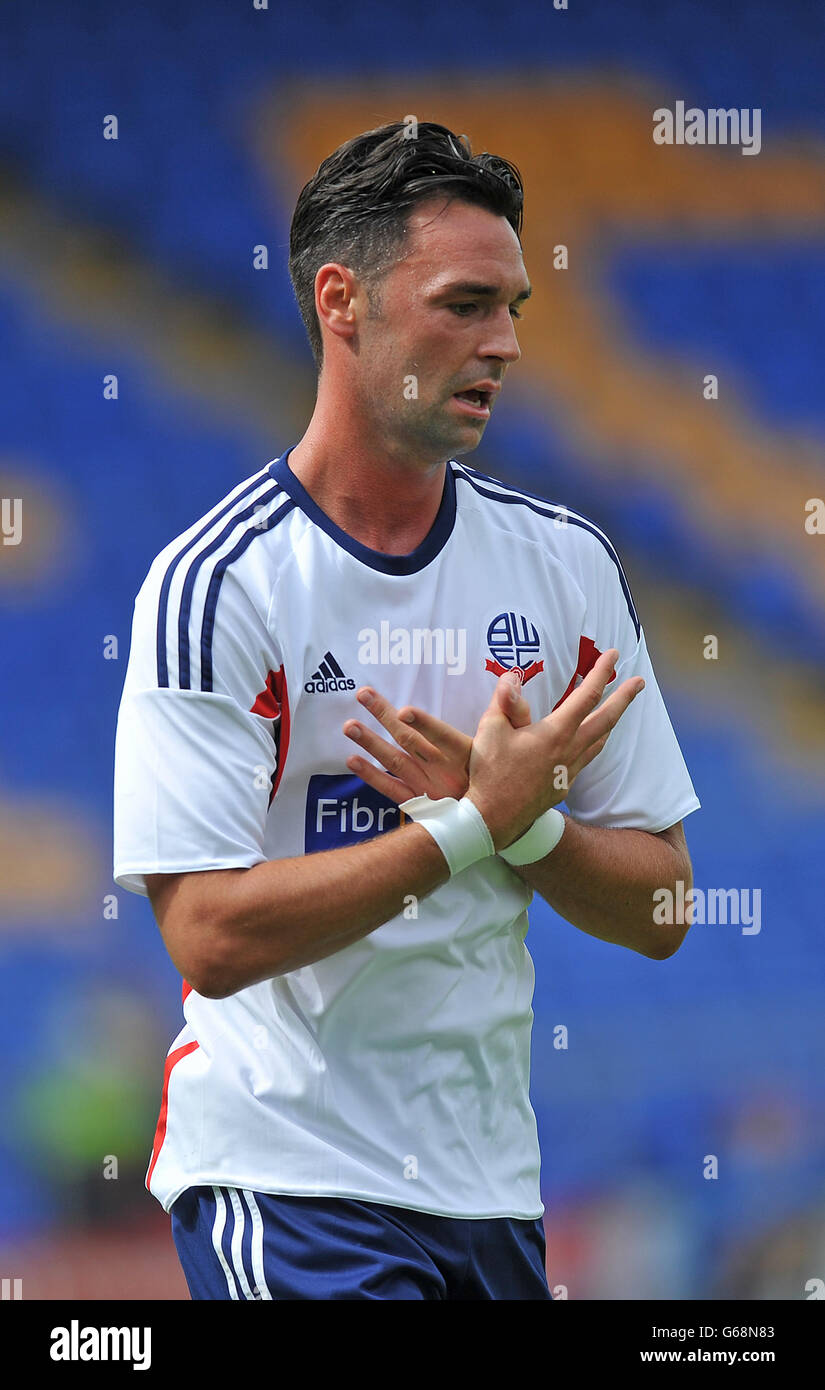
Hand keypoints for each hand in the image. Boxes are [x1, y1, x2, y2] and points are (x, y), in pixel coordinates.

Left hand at [343, 671, 531, 802]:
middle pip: (410, 742)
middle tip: (362, 694)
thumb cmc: (508, 774)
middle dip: (385, 716)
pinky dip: (371, 775)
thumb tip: (511, 677)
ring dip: (371, 743)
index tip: (404, 710)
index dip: (423, 724)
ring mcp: (429, 789)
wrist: (501, 822)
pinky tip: (353, 760)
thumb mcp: (520, 740)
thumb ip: (514, 709)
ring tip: (349, 726)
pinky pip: (391, 789)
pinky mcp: (419, 802)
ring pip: (395, 763)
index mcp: (467, 755)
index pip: (443, 737)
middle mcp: (444, 772)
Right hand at [466, 648, 643, 850]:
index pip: (587, 695)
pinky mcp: (564, 785)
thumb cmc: (490, 772)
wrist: (493, 818)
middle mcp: (570, 750)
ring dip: (611, 721)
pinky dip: (595, 743)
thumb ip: (505, 700)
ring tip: (618, 709)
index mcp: (556, 732)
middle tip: (639, 682)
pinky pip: (587, 758)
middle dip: (624, 697)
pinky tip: (592, 742)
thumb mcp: (490, 729)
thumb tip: (513, 676)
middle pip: (606, 719)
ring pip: (599, 740)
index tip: (613, 655)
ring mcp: (569, 770)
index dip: (601, 672)